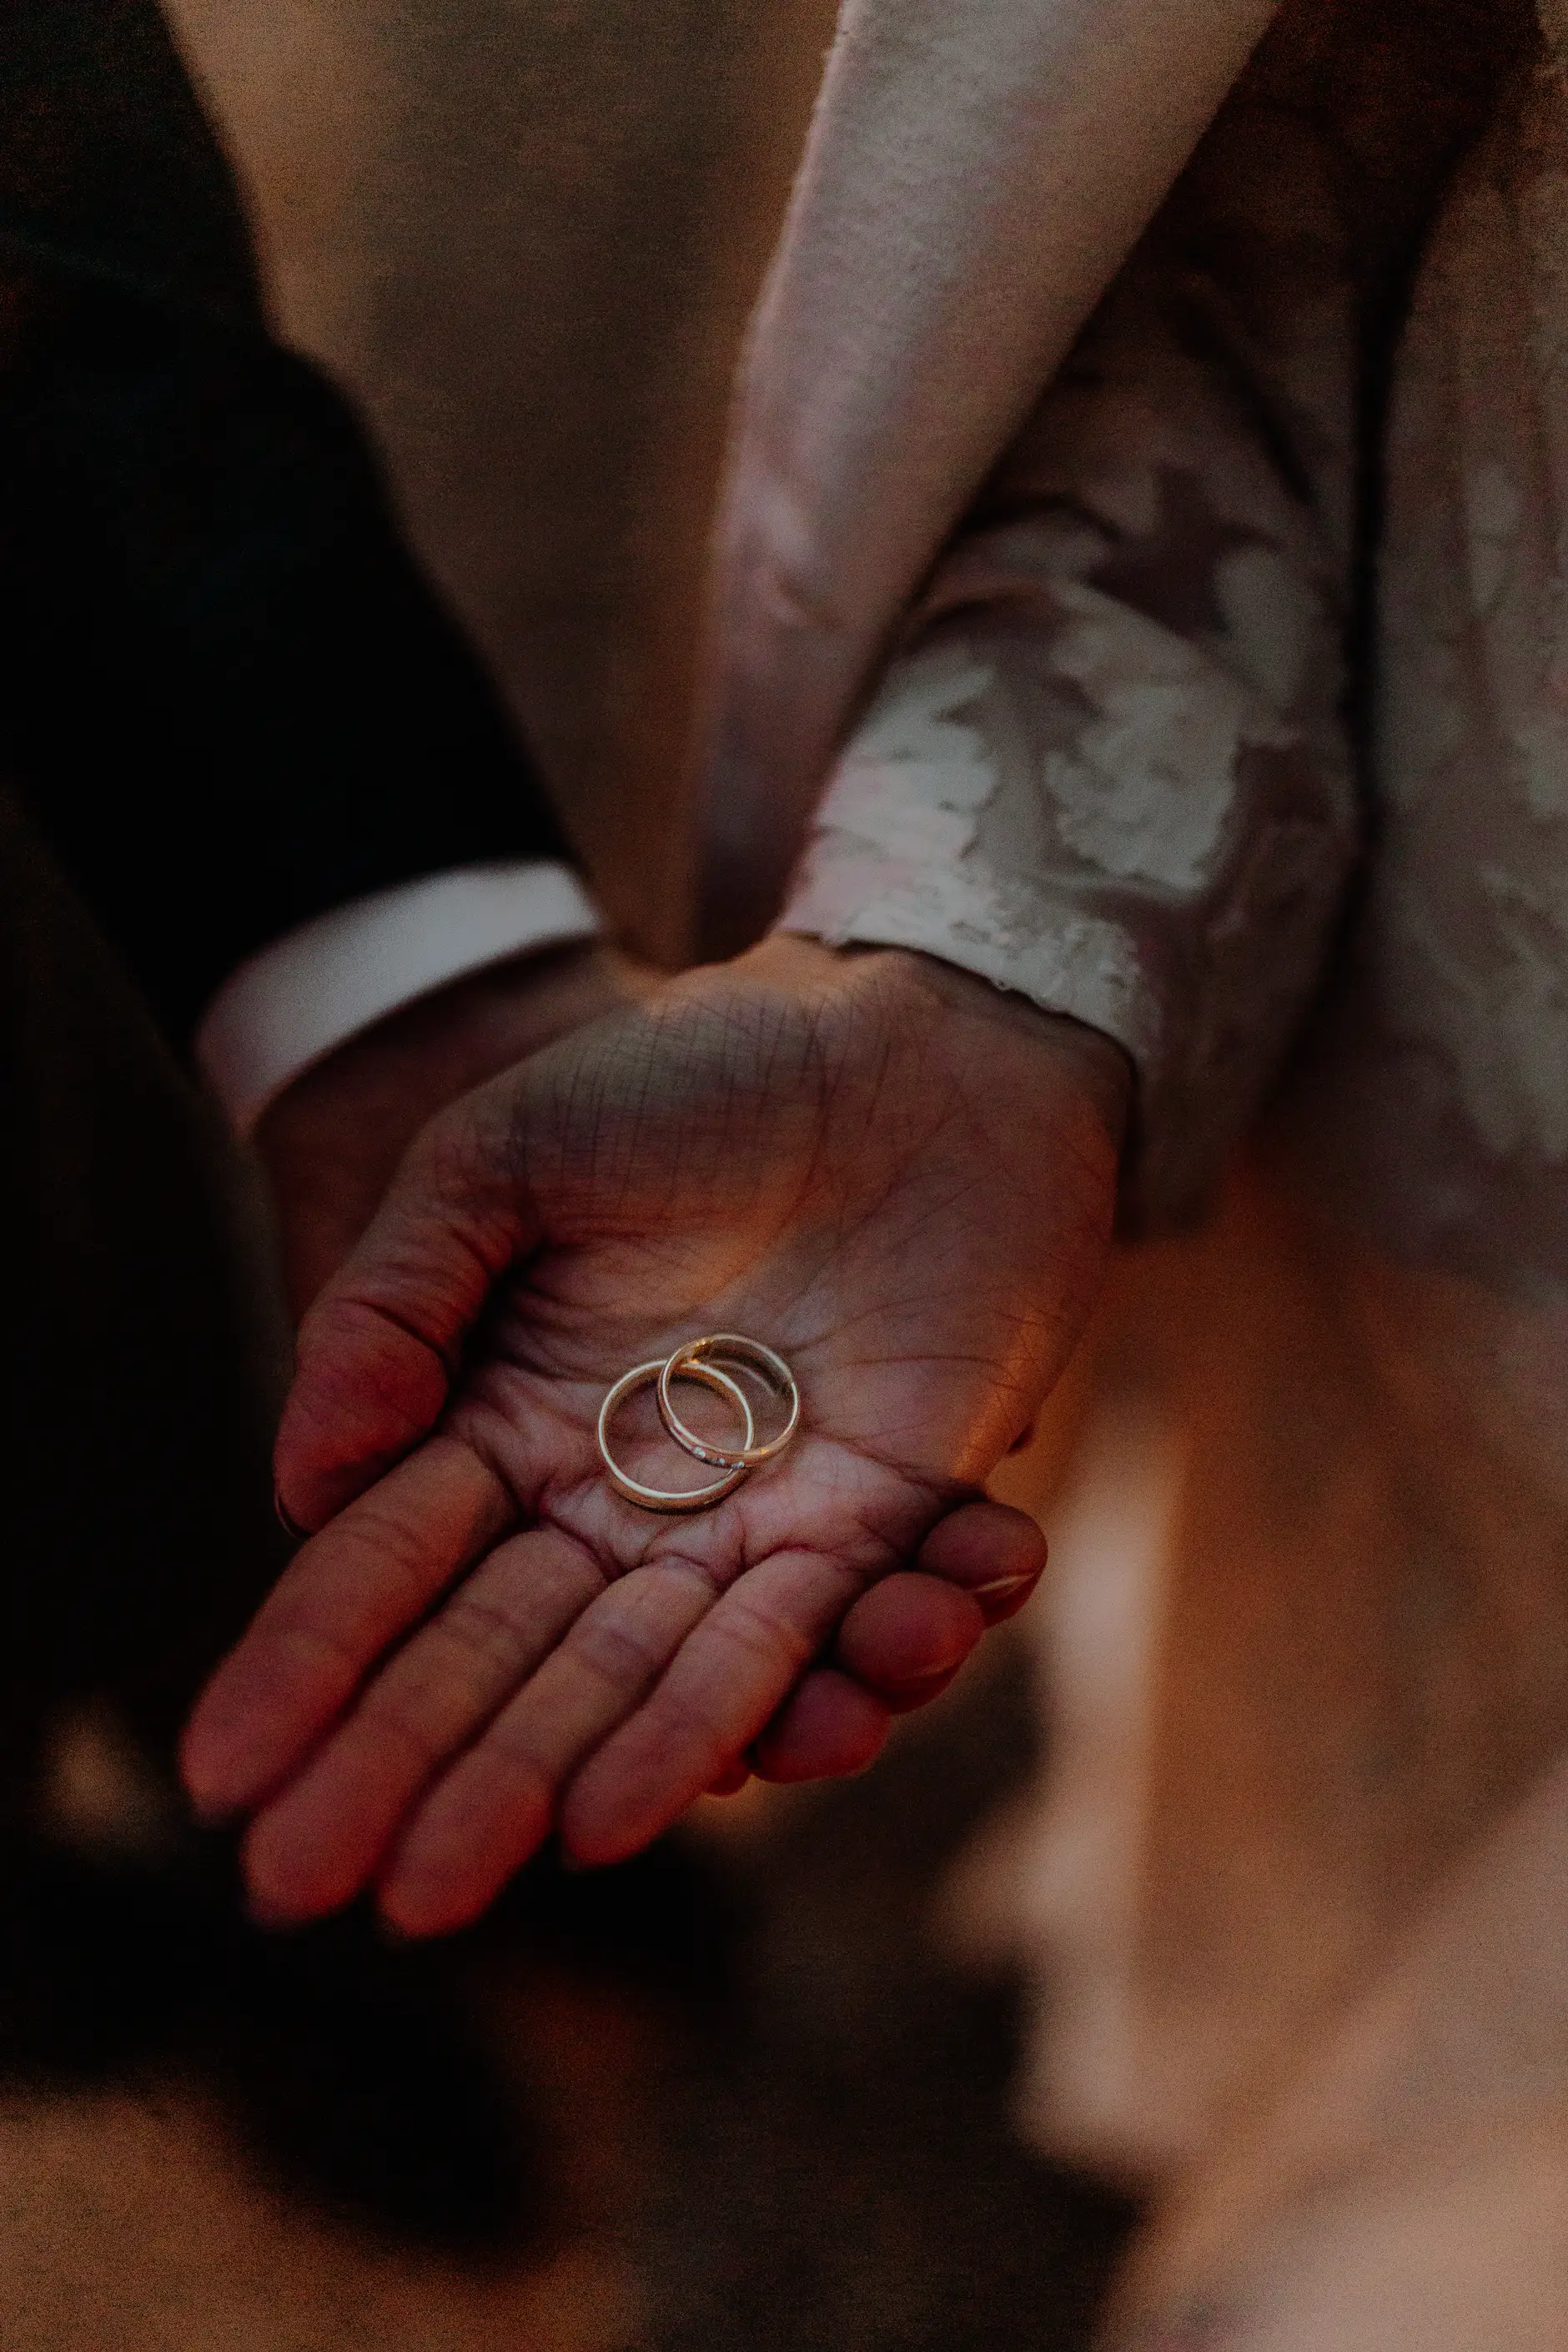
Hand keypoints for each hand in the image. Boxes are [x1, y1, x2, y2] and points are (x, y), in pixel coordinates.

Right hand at [184, 938, 1126, 1933]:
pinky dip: (837, 1680)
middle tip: (371, 1897)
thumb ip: (390, 1307)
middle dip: (443, 1778)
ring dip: (636, 1765)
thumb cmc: (693, 1071)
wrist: (910, 1033)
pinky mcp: (892, 1508)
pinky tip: (812, 1724)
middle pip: (520, 1666)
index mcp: (507, 1420)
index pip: (397, 1577)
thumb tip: (301, 1487)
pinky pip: (852, 1625)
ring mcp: (757, 1512)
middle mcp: (622, 1496)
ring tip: (583, 1841)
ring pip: (684, 1679)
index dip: (316, 1675)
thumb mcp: (497, 1157)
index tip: (232, 1781)